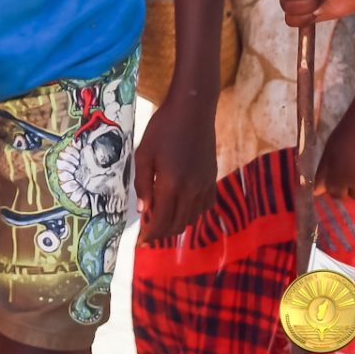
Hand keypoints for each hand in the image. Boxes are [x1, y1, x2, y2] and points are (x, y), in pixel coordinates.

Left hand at [135, 101, 216, 241]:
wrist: (192, 111)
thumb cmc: (162, 129)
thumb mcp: (143, 154)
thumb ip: (143, 184)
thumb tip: (144, 211)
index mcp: (172, 184)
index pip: (162, 221)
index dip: (151, 235)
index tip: (141, 242)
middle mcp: (192, 190)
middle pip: (178, 224)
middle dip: (162, 233)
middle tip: (148, 233)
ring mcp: (205, 186)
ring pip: (192, 218)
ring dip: (176, 224)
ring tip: (161, 221)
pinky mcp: (212, 180)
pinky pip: (204, 207)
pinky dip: (191, 214)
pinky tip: (180, 207)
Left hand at [317, 100, 354, 199]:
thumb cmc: (343, 137)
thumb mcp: (328, 154)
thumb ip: (323, 174)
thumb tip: (317, 192)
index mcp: (338, 177)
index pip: (334, 193)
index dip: (334, 186)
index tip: (335, 179)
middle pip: (351, 196)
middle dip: (348, 188)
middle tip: (348, 174)